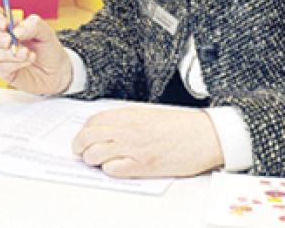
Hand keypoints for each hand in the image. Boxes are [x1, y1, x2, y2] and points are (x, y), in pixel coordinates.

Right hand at [0, 3, 71, 94]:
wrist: (57, 72)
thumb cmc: (48, 48)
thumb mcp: (46, 31)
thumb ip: (32, 25)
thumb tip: (16, 30)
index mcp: (7, 22)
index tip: (5, 23)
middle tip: (8, 40)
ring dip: (7, 52)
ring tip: (27, 53)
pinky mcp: (3, 70)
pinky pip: (0, 66)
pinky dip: (15, 63)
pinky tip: (27, 61)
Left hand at [72, 106, 223, 177]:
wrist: (205, 135)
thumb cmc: (183, 126)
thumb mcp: (150, 115)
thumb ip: (129, 121)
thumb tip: (109, 130)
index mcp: (130, 114)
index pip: (94, 121)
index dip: (83, 131)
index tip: (82, 137)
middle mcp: (128, 129)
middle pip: (89, 137)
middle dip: (79, 146)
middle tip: (80, 152)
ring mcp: (134, 147)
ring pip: (96, 154)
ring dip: (92, 159)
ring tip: (96, 162)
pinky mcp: (143, 165)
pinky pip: (114, 169)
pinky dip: (109, 170)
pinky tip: (114, 168)